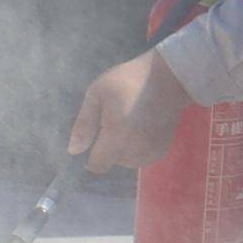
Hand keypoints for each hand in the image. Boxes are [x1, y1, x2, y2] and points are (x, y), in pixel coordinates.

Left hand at [69, 51, 189, 172]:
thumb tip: (74, 151)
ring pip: (126, 160)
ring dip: (122, 148)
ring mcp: (150, 153)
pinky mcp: (161, 151)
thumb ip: (84, 124)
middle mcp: (135, 152)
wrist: (168, 77)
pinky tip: (139, 128)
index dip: (89, 156)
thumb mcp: (98, 94)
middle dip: (107, 147)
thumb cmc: (129, 81)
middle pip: (111, 162)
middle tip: (112, 120)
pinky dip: (136, 147)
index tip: (92, 139)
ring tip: (127, 122)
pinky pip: (140, 157)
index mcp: (117, 138)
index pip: (97, 165)